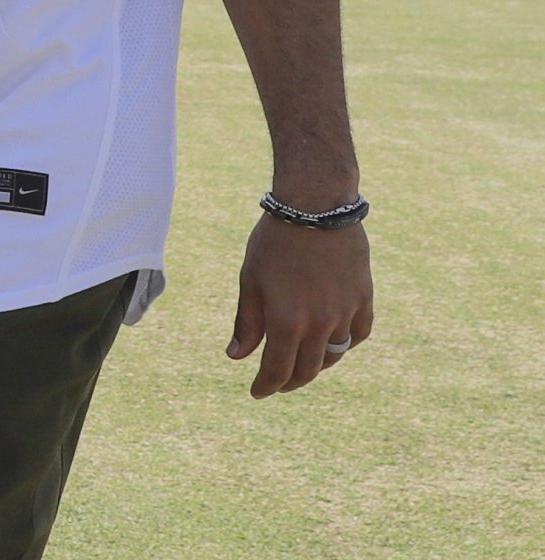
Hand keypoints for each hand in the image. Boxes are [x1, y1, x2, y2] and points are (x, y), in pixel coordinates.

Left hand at [228, 213, 373, 396]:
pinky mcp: (364, 300)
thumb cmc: (274, 242)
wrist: (316, 209)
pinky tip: (333, 343)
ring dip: (316, 366)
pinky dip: (344, 344)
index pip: (278, 370)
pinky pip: (357, 335)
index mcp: (287, 321)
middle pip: (307, 370)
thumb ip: (247, 323)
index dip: (266, 386)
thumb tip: (237, 357)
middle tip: (277, 384)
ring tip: (302, 366)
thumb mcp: (250, 280)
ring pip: (333, 355)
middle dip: (290, 382)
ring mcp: (345, 313)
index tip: (257, 393)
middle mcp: (320, 324)